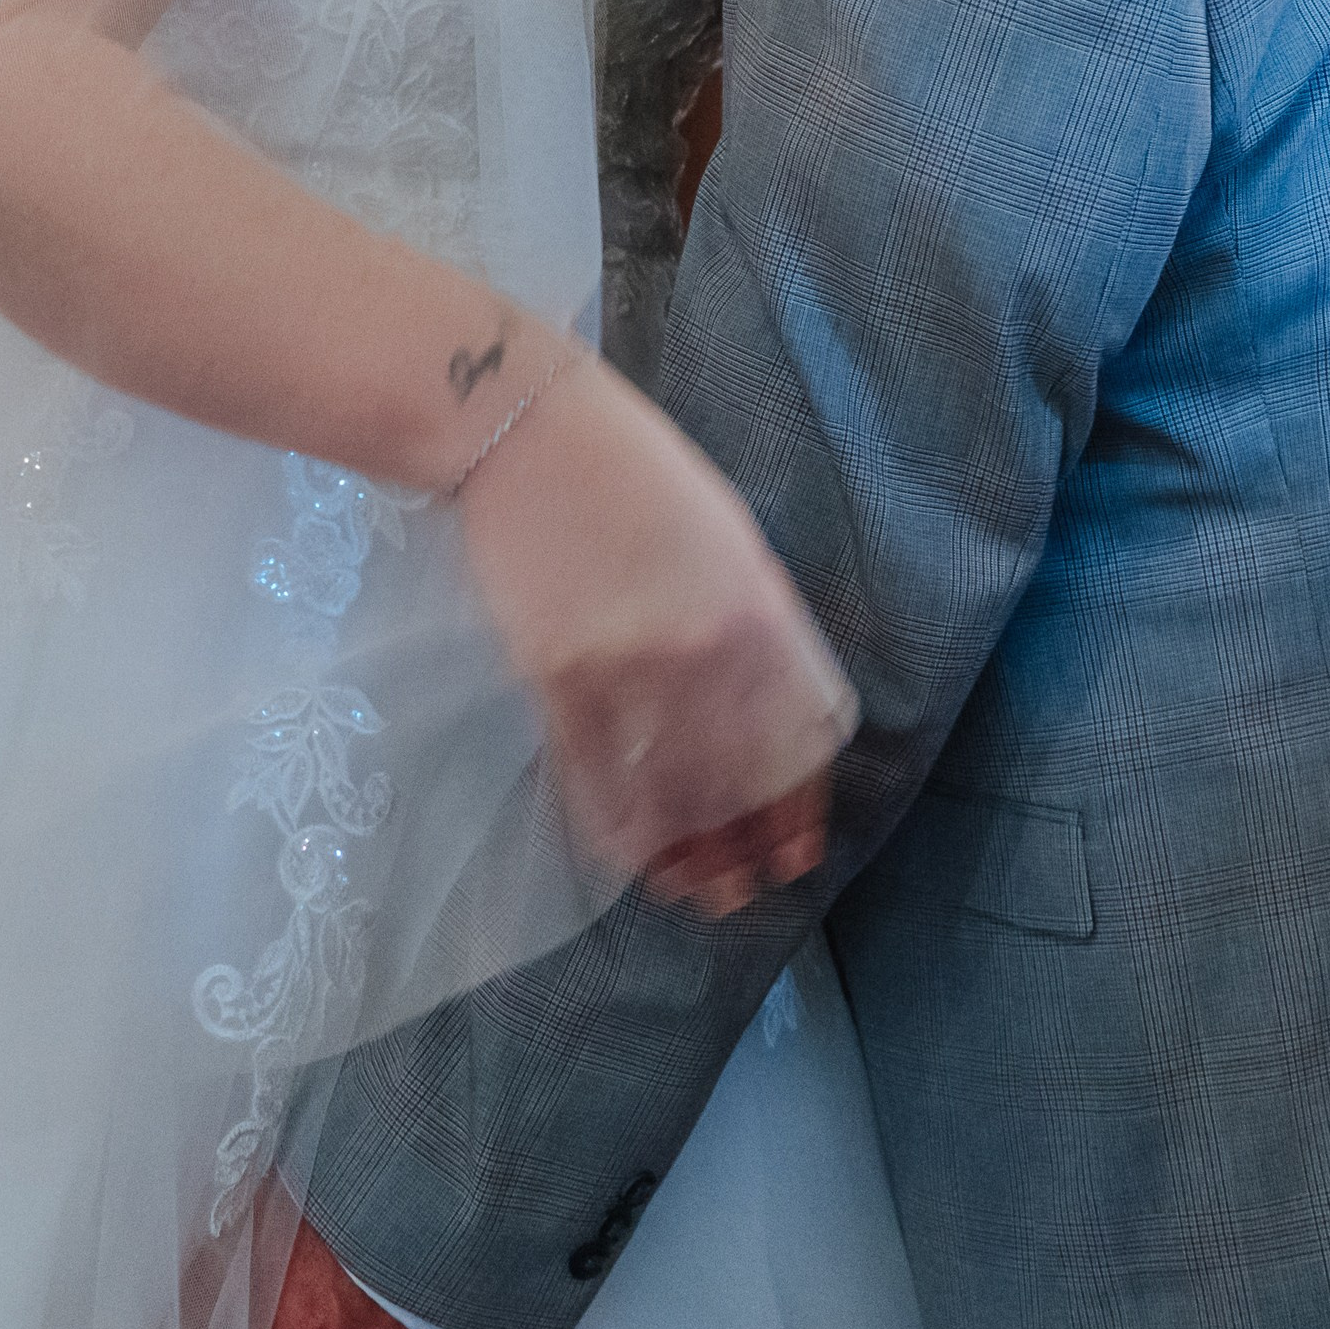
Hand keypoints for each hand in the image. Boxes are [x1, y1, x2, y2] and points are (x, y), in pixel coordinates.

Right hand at [455, 355, 854, 899]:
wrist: (527, 433)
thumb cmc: (639, 472)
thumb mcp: (732, 537)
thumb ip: (762, 623)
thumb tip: (779, 709)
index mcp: (759, 609)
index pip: (801, 741)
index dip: (801, 808)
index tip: (798, 848)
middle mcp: (704, 652)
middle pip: (741, 783)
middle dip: (748, 849)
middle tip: (746, 891)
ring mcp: (627, 670)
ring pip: (672, 796)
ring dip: (690, 858)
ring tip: (700, 895)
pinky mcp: (557, 680)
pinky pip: (597, 780)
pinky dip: (622, 831)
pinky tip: (637, 859)